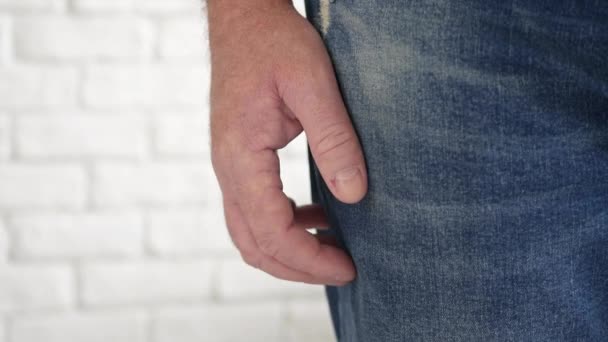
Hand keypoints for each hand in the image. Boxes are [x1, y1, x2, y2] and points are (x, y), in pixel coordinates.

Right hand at [208, 0, 367, 285]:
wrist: (244, 19)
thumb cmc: (274, 43)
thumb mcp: (313, 85)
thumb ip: (334, 140)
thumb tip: (354, 195)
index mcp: (241, 157)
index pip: (272, 230)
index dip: (311, 258)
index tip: (348, 267)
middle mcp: (227, 169)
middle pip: (254, 245)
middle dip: (298, 267)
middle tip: (343, 269)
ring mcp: (228, 167)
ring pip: (249, 234)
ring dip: (288, 252)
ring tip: (330, 251)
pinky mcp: (238, 160)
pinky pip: (253, 210)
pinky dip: (283, 227)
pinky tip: (315, 217)